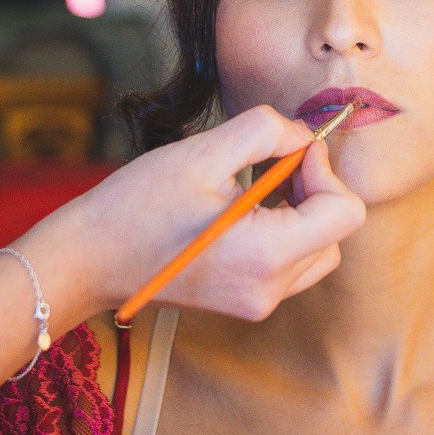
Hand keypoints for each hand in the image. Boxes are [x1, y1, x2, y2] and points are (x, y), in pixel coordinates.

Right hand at [39, 105, 365, 321]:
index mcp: (267, 256)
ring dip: (302, 211)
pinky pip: (290, 265)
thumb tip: (303, 134)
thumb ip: (266, 131)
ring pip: (319, 250)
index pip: (345, 213)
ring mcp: (257, 303)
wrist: (88, 258)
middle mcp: (270, 290)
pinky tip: (245, 208)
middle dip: (315, 189)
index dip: (326, 171)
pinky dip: (283, 232)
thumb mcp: (203, 151)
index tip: (292, 150)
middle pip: (336, 233)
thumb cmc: (137, 205)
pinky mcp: (244, 303)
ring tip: (257, 185)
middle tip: (273, 163)